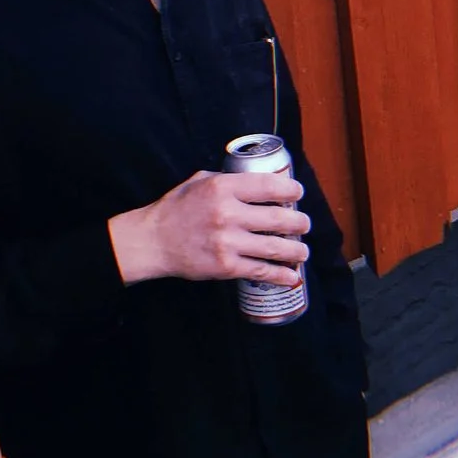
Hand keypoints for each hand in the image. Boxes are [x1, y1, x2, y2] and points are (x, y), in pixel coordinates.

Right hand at [109, 168, 309, 285]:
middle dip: (299, 223)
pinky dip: (281, 276)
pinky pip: (261, 271)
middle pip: (279, 218)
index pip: (269, 186)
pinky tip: (292, 277)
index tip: (298, 194)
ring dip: (297, 250)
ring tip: (303, 251)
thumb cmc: (176, 208)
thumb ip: (228, 180)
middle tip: (304, 225)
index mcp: (223, 188)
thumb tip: (258, 182)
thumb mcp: (200, 181)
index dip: (291, 190)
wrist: (153, 241)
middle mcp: (228, 213)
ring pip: (275, 247)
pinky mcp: (225, 267)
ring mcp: (228, 242)